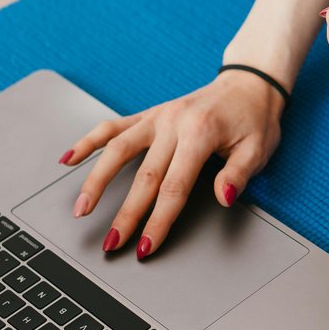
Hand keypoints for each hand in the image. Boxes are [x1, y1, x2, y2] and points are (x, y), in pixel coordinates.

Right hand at [58, 69, 285, 258]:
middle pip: (143, 177)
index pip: (174, 187)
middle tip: (111, 243)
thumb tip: (223, 197)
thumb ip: (239, 174)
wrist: (248, 83)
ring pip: (117, 150)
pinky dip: (89, 142)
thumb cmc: (254, 119)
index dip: (158, 220)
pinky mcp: (149, 115)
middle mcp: (173, 123)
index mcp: (200, 133)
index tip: (146, 246)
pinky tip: (69, 159)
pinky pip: (113, 127)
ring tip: (81, 209)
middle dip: (125, 214)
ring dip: (96, 181)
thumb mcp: (259, 148)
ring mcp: (157, 117)